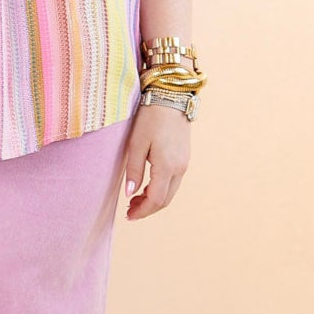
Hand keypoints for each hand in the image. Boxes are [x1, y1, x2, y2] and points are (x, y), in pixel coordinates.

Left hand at [123, 103, 190, 219]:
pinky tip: (147, 186)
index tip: (128, 215)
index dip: (142, 211)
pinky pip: (173, 181)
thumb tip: (129, 194)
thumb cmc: (150, 118)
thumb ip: (133, 171)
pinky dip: (161, 189)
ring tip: (135, 200)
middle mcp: (180, 168)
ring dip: (154, 200)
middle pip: (165, 200)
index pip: (156, 200)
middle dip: (147, 209)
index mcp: (167, 166)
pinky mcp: (185, 157)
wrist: (171, 97)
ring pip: (170, 192)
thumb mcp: (136, 144)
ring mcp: (185, 163)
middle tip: (129, 211)